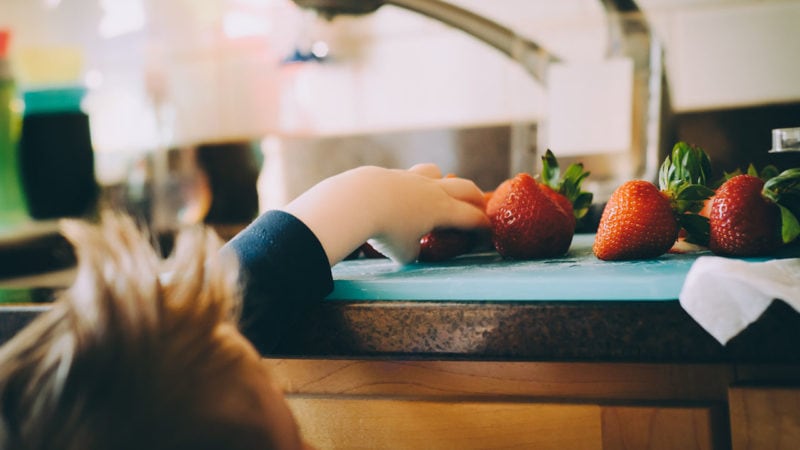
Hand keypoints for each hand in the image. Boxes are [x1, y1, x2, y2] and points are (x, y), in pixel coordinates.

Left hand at [282, 164, 488, 264]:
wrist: (357, 201)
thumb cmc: (385, 231)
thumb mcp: (403, 253)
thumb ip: (413, 251)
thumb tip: (411, 249)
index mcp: (443, 210)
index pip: (472, 217)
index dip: (483, 226)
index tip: (488, 232)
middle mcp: (432, 190)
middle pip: (465, 188)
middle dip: (476, 198)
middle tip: (479, 207)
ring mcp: (411, 178)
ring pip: (436, 173)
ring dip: (444, 181)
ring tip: (440, 192)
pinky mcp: (391, 174)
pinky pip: (409, 176)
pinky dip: (413, 185)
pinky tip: (402, 196)